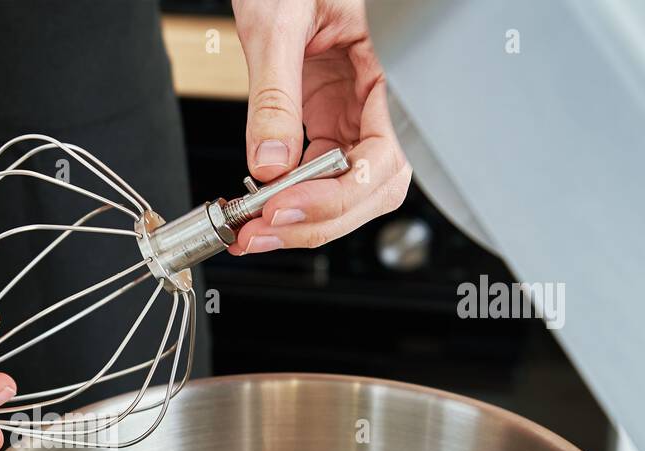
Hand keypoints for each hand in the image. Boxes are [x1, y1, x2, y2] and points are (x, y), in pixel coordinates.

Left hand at [231, 0, 410, 252]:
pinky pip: (319, 174)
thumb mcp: (278, 24)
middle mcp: (379, 99)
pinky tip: (261, 206)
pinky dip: (290, 197)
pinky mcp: (329, 119)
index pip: (384, 156)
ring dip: (302, 219)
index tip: (288, 205)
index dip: (340, 194)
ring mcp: (355, 113)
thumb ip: (275, 96)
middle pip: (370, 188)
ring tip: (254, 230)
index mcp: (390, 69)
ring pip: (347, 190)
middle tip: (261, 232)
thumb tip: (269, 164)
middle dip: (317, 220)